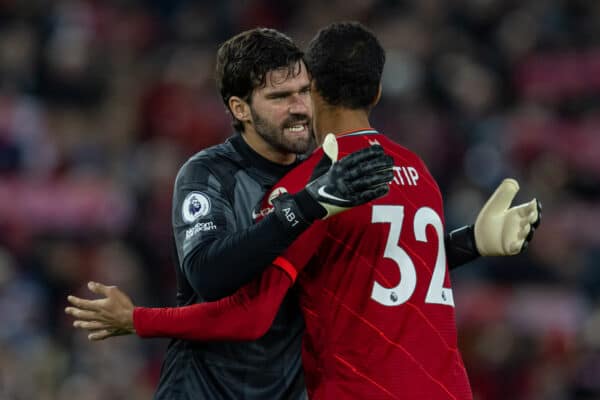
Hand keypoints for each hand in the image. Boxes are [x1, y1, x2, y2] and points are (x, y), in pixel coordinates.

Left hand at [65, 281, 134, 340]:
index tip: (69, 298)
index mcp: (98, 306)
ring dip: (81, 324)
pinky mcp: (110, 331)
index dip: (75, 301)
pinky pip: (99, 335)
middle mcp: (98, 317)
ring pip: (89, 325)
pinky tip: (90, 337)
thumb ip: (100, 288)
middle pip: (83, 315)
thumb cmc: (123, 304)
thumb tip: (89, 284)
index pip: (83, 304)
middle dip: (74, 312)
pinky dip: (94, 336)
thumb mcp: (113, 292)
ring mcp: (103, 325)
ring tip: (75, 324)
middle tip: (68, 310)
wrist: (133, 319)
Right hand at [273, 134, 393, 223]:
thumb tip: (331, 136)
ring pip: (366, 182)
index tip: (380, 149)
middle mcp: (342, 178)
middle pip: (364, 169)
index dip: (368, 153)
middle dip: (378, 164)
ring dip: (380, 177)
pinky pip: (364, 196)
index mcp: (337, 168)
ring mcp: (345, 190)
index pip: (356, 158)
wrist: (309, 204)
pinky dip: (375, 192)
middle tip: (391, 160)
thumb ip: (329, 152)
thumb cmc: (316, 183)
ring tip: (391, 173)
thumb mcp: (321, 166)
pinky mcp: (348, 202)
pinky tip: (386, 188)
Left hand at [474, 179, 541, 255]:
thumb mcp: (496, 205)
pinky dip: (518, 245)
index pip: (531, 209)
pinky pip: (518, 247)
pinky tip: (516, 243)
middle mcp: (521, 225)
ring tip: (525, 227)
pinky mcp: (512, 247)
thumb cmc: (489, 219)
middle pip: (532, 221)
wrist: (478, 236)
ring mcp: (518, 237)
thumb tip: (514, 182)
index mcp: (519, 213)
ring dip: (527, 231)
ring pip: (527, 235)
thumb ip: (504, 193)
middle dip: (533, 218)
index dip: (534, 206)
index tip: (534, 203)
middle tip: (531, 215)